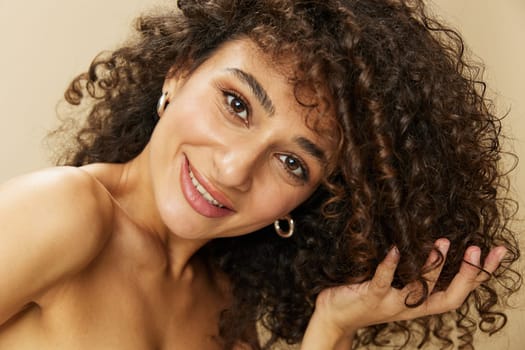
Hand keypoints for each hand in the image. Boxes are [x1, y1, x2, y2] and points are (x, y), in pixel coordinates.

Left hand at [308, 239, 506, 342]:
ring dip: (432, 267)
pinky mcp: (371, 297)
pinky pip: (383, 281)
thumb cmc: (366, 296)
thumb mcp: (396, 286)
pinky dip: (390, 266)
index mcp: (420, 303)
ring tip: (442, 243)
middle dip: (468, 275)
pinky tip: (395, 248)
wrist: (334, 317)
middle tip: (479, 249)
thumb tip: (430, 241)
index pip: (458, 292)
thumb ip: (412, 271)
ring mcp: (392, 303)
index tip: (496, 252)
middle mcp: (411, 306)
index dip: (479, 275)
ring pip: (419, 289)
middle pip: (449, 297)